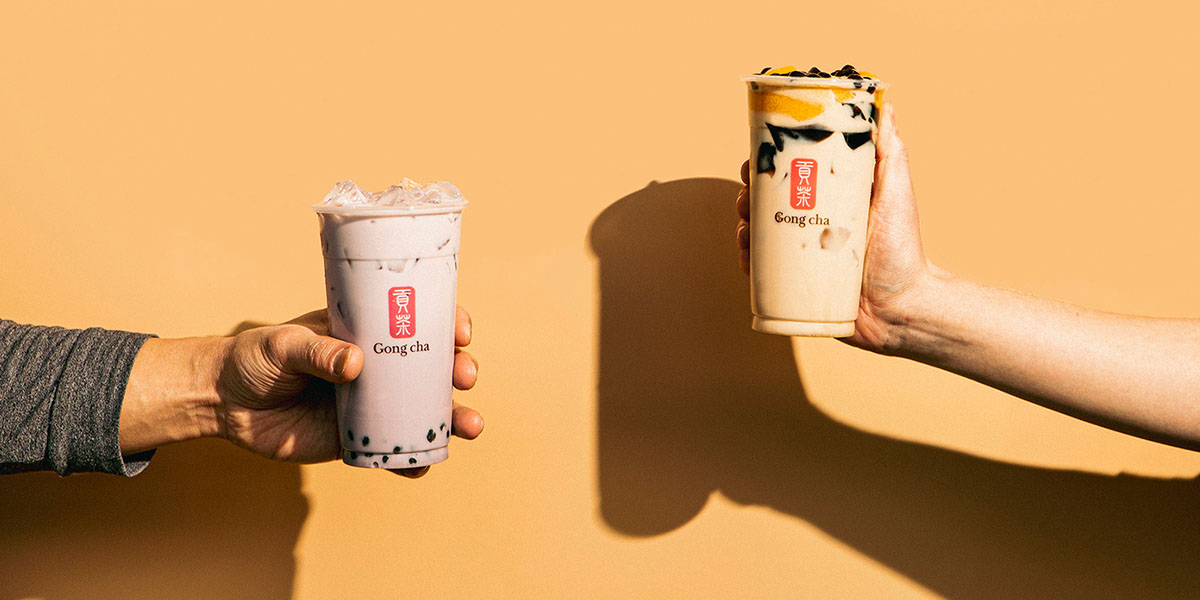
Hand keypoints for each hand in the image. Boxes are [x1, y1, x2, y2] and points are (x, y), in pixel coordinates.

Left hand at [215, 307, 480, 476]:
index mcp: (366, 332)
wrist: (223, 402)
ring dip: (452, 419)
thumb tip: (356, 363)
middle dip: (459, 371)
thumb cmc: (255, 358)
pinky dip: (412, 461)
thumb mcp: (283, 344)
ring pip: (423, 411)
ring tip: (470, 426)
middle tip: (465, 377)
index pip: (417, 321)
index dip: (447, 324)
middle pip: (432, 367)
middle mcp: (377, 367)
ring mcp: (371, 405)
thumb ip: (318, 351)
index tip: (460, 333)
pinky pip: (393, 451)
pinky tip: (423, 465)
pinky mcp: (356, 440)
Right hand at [736, 102, 935, 352]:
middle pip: (766, 204)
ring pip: (759, 235)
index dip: (767, 166)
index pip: (791, 175)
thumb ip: (890, 150)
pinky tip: (746, 255)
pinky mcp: (794, 286)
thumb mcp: (896, 191)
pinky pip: (762, 272)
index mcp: (829, 200)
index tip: (756, 159)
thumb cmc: (904, 249)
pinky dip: (748, 261)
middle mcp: (811, 225)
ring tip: (745, 226)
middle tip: (747, 194)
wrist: (903, 308)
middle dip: (747, 195)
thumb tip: (883, 104)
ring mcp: (800, 257)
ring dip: (743, 225)